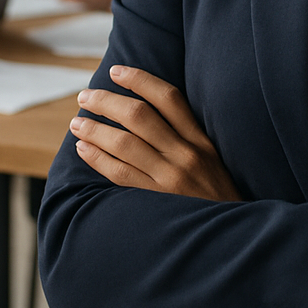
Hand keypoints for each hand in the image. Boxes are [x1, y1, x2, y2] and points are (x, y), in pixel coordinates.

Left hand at [71, 65, 241, 201]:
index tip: (116, 72)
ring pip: (124, 143)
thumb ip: (187, 136)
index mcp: (200, 139)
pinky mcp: (156, 201)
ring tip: (77, 123)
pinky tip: (84, 149)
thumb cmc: (216, 194)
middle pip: (139, 116)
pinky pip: (120, 174)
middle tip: (85, 97)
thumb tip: (146, 111)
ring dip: (95, 129)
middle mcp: (186, 154)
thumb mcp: (212, 158)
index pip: (168, 98)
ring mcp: (170, 178)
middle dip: (107, 102)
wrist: (229, 235)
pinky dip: (97, 158)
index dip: (140, 80)